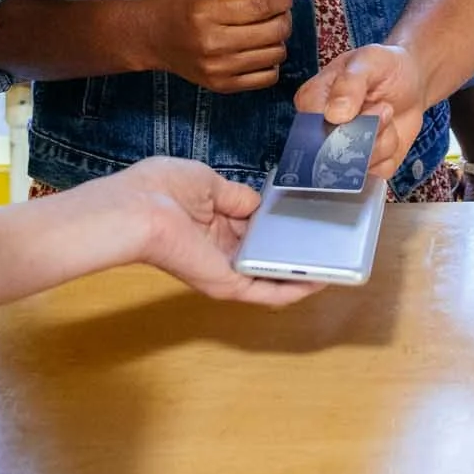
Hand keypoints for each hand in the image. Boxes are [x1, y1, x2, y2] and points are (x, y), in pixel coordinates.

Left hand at [64, 157, 321, 306]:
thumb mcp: (208, 182)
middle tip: (331, 237)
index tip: (305, 214)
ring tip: (336, 263)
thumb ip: (237, 196)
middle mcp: (219, 248)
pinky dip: (295, 288)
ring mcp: (225, 269)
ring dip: (301, 271)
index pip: (250, 223)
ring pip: (270, 275)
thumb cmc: (162, 188)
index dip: (275, 220)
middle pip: (263, 250)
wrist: (137, 212)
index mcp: (210, 219)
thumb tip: (260, 205)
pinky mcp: (228, 285)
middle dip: (293, 245)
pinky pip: (268, 292)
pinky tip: (321, 280)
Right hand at [132, 0, 298, 90]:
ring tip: (268, 30)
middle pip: (272, 32)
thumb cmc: (180, 4)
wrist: (152, 36)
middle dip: (284, 18)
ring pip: (274, 55)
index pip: (259, 6)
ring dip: (279, 41)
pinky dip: (270, 63)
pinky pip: (266, 78)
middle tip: (279, 12)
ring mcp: (217, 68)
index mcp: (205, 12)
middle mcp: (211, 43)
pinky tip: (260, 50)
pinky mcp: (221, 86)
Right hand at [295, 44, 425, 181]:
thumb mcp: (369, 60)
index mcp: (312, 102)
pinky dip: (392, 152)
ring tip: (387, 115)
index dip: (342, 123)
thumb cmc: (384, 67)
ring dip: (383, 139)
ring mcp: (342, 152)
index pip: (312, 129)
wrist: (412, 82)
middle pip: (335, 152)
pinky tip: (390, 133)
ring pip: (360, 165)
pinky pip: (378, 172)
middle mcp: (321, 132)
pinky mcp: (366, 166)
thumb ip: (350, 82)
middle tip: (383, 107)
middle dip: (369, 131)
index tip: (366, 104)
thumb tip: (334, 115)